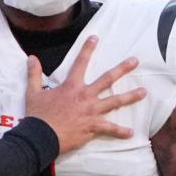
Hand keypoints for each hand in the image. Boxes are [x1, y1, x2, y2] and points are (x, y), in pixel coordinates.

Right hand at [25, 37, 145, 152]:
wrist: (42, 136)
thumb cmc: (38, 115)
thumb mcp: (33, 92)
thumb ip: (34, 74)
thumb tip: (32, 58)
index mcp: (71, 86)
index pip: (81, 63)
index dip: (88, 49)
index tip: (96, 38)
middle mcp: (85, 96)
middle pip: (107, 79)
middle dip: (122, 69)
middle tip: (135, 61)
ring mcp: (91, 112)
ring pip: (115, 102)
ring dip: (130, 96)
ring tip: (143, 92)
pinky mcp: (93, 127)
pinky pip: (110, 129)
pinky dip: (120, 132)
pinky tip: (131, 133)